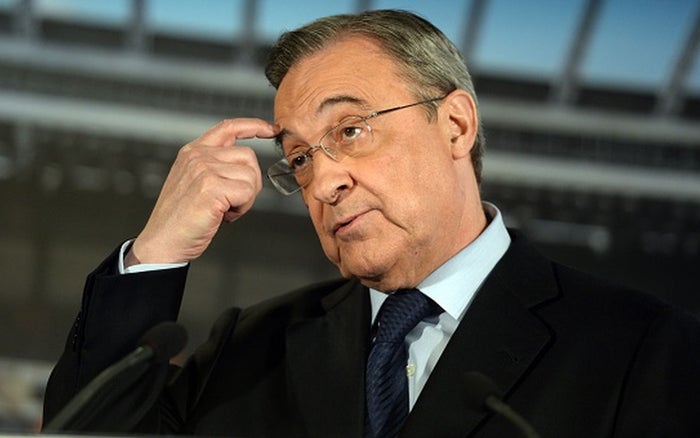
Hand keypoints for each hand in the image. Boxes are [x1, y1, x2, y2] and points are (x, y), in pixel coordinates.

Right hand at [126, 118, 278, 265]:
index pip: (229, 127)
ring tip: (224, 210)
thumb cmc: (180, 218)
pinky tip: (224, 215)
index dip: (253, 125)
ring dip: (245, 199)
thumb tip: (246, 164)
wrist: (163, 241)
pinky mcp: (211, 188)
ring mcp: (203, 170)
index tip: (270, 129)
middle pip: (248, 156)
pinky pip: (247, 193)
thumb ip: (216, 166)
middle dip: (250, 182)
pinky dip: (242, 208)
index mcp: (194, 152)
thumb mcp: (195, 182)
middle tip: (233, 202)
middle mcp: (198, 156)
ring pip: (250, 176)